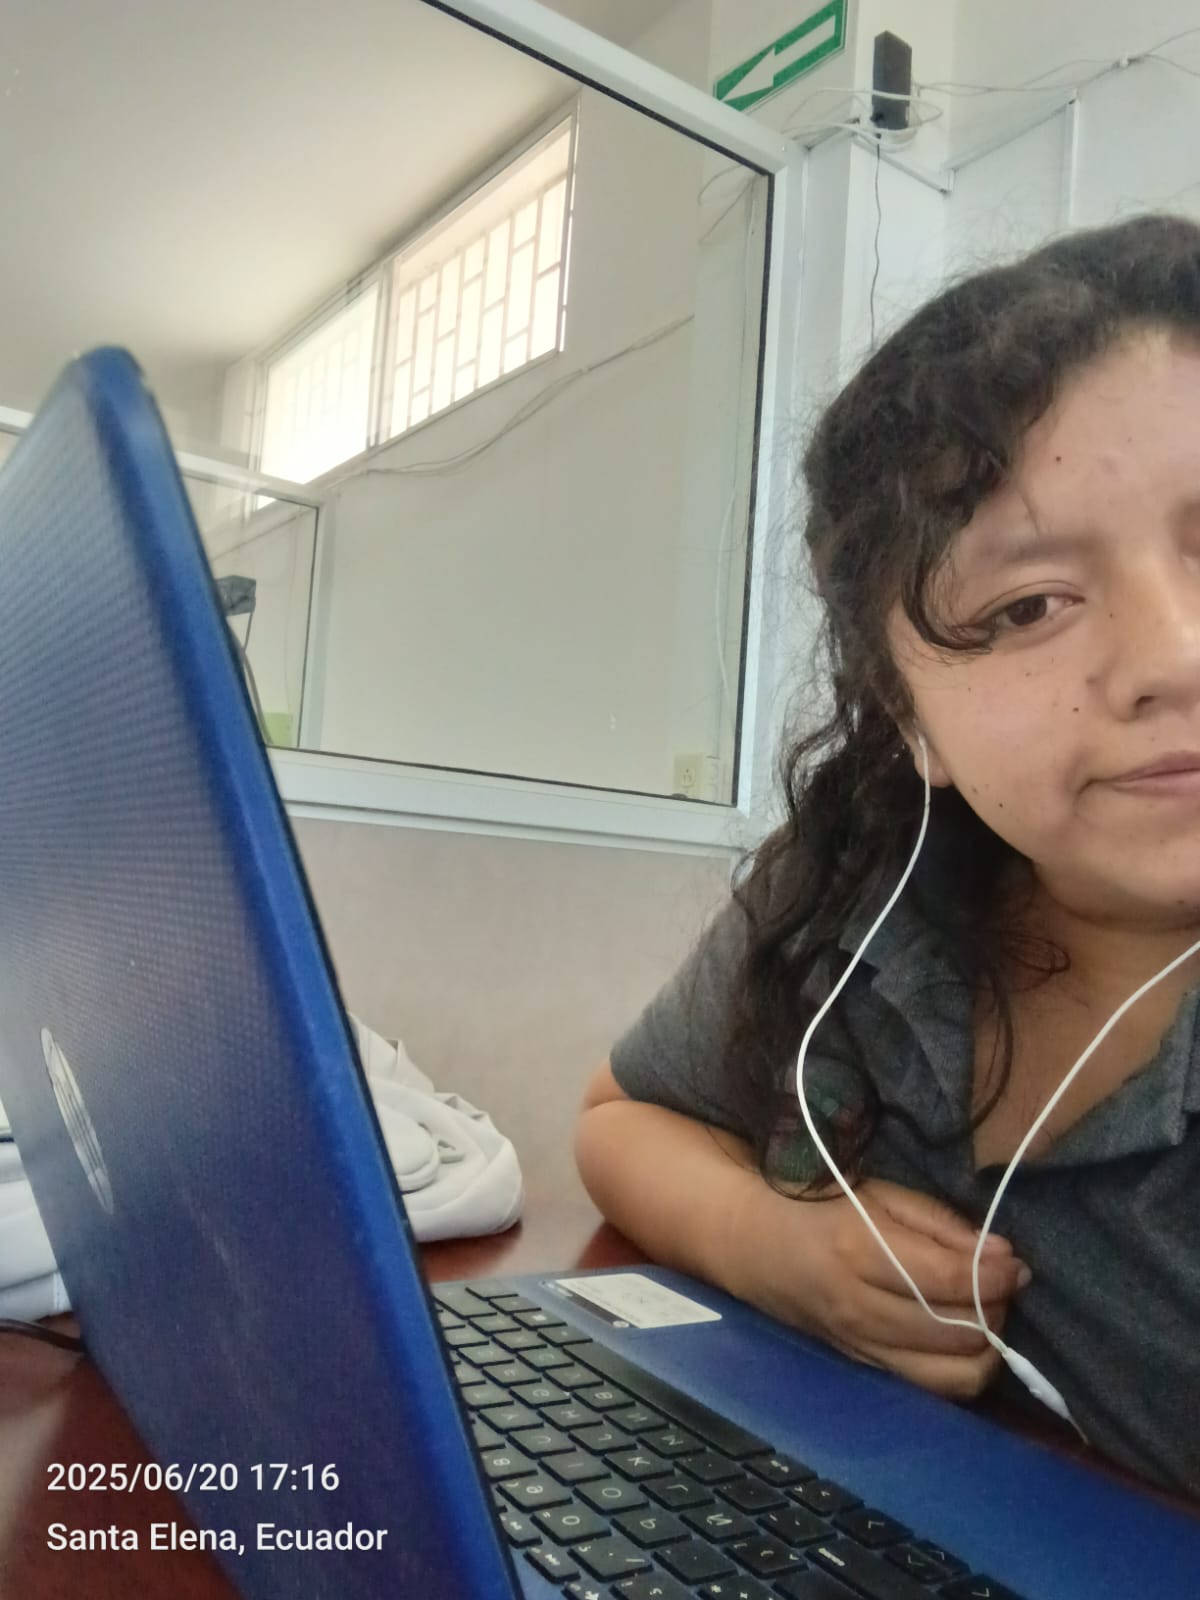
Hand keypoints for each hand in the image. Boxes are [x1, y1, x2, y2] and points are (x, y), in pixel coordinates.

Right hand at [727, 1176, 1030, 1400]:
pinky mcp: (863, 1368)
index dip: (999, 1275)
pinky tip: (962, 1337)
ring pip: (952, 1376)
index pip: (952, 1282)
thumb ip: (939, 1223)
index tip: (1018, 1262)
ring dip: (986, 1348)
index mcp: (861, 1252)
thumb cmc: (816, 1204)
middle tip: (1004, 1282)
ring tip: (987, 1313)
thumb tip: (1003, 1255)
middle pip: (960, 1333)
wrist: (751, 1243)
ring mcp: (861, 1347)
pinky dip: (959, 1368)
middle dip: (999, 1309)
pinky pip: (929, 1386)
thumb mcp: (876, 1193)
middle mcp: (860, 1309)